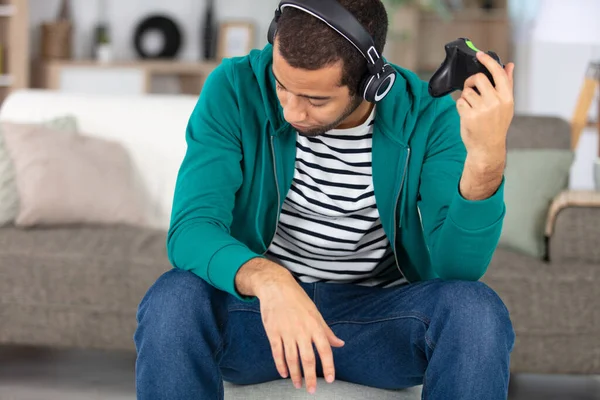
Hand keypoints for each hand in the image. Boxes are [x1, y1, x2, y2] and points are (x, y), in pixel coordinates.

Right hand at [255, 269, 344, 393]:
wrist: (276, 287)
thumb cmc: (298, 300)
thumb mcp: (316, 313)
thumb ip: (327, 331)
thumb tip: (340, 344)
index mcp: (315, 325)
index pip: (325, 350)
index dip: (329, 366)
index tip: (330, 380)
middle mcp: (302, 330)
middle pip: (308, 359)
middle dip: (310, 377)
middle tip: (312, 390)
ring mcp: (286, 332)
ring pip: (292, 359)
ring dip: (295, 374)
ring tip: (298, 385)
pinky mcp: (273, 333)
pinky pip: (277, 353)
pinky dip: (280, 365)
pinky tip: (284, 374)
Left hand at [457, 52, 514, 169]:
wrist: (487, 147)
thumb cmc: (496, 125)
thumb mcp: (506, 105)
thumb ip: (507, 84)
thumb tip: (510, 65)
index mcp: (507, 98)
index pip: (498, 73)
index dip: (488, 61)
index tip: (480, 55)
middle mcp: (496, 102)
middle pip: (478, 78)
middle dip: (471, 81)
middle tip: (471, 89)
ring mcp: (482, 109)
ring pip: (467, 91)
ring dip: (466, 97)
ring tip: (472, 108)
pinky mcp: (469, 116)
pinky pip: (460, 102)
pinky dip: (461, 107)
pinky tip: (467, 115)